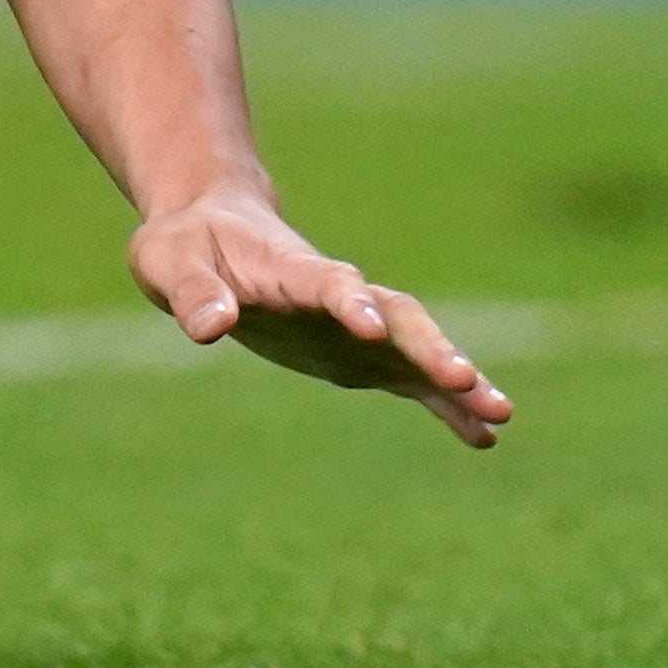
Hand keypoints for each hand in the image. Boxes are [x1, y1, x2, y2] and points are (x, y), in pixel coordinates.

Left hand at [129, 182, 512, 448]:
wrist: (211, 230)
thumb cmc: (185, 245)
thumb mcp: (167, 263)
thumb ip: (191, 291)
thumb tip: (210, 328)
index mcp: (288, 267)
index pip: (325, 282)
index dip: (349, 300)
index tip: (372, 325)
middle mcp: (335, 294)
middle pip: (394, 314)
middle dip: (429, 345)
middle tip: (466, 381)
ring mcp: (353, 325)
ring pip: (415, 345)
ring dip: (454, 378)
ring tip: (500, 417)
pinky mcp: (357, 352)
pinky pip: (408, 378)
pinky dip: (444, 404)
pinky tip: (483, 436)